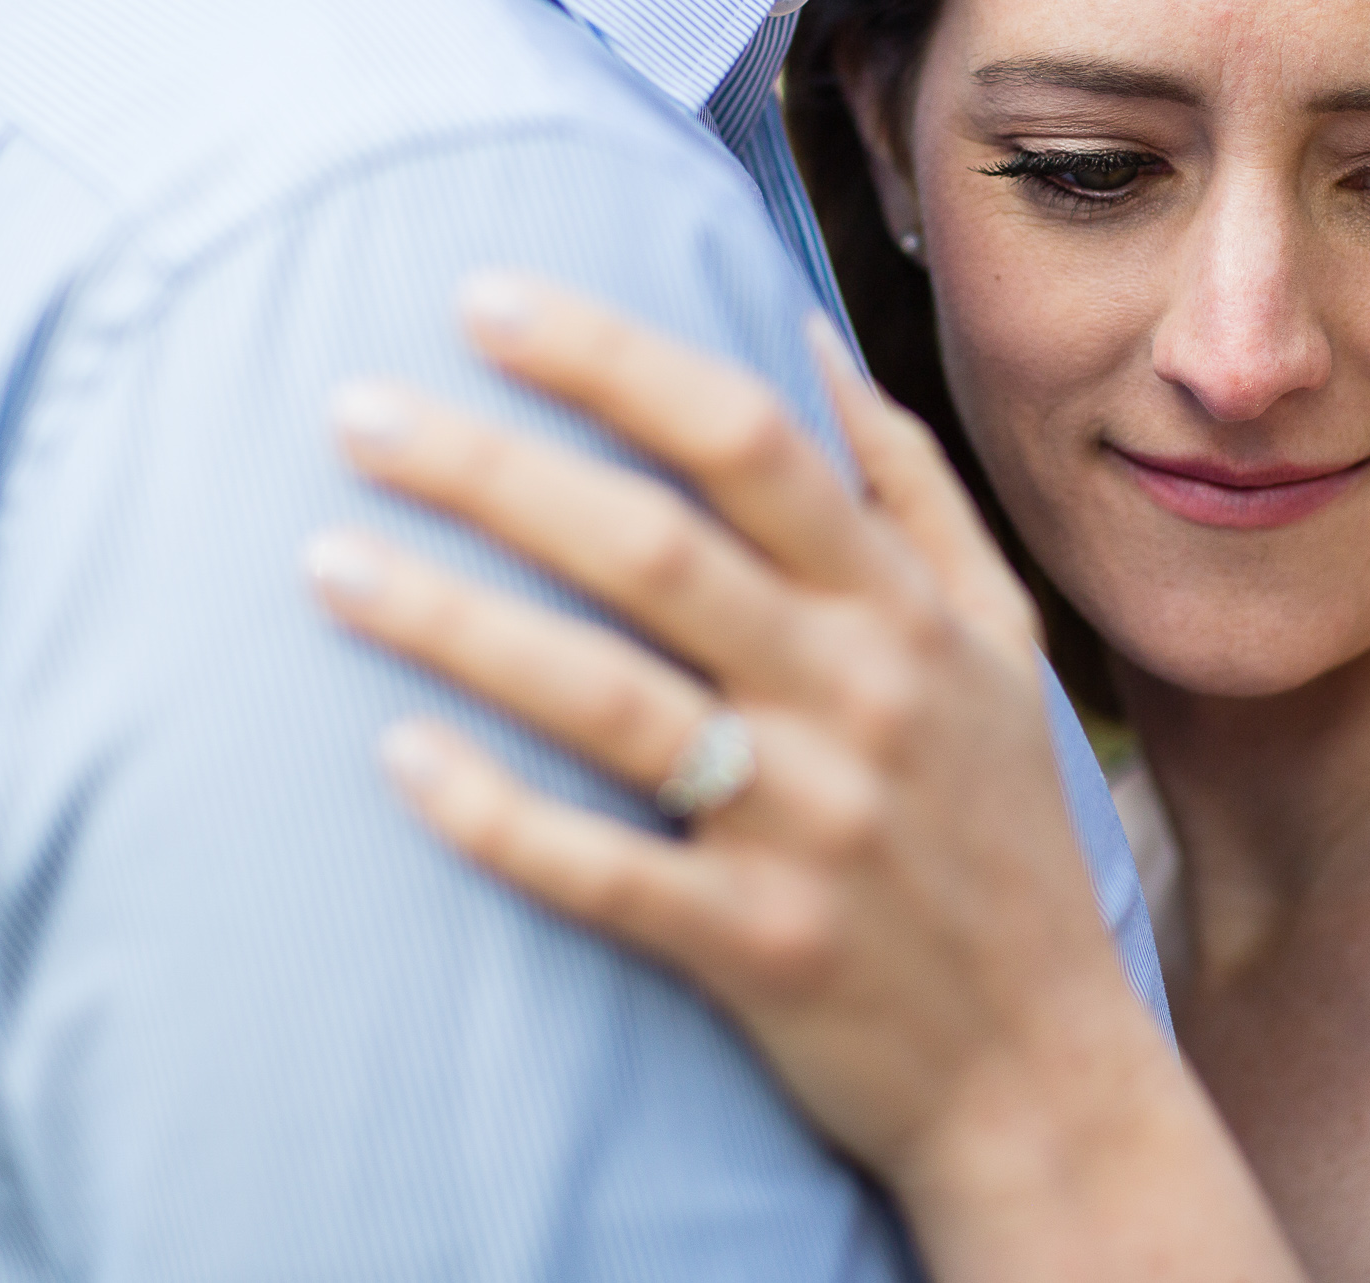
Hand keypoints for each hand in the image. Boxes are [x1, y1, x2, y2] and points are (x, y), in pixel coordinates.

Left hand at [305, 275, 1304, 1281]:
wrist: (1041, 1066)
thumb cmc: (998, 826)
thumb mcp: (998, 639)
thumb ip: (910, 483)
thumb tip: (799, 331)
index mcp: (906, 609)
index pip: (749, 443)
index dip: (612, 361)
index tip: (485, 302)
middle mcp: (860, 698)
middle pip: (653, 549)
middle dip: (493, 468)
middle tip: (352, 410)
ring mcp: (810, 826)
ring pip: (608, 701)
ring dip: (456, 623)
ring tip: (327, 562)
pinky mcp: (759, 947)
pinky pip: (602, 874)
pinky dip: (496, 818)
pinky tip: (399, 761)